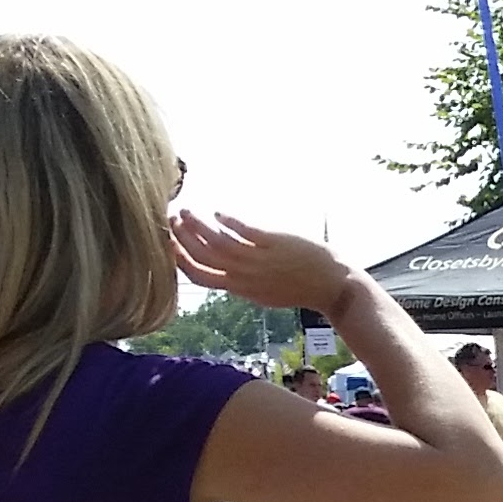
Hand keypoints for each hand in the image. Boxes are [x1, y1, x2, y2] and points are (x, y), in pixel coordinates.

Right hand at [168, 210, 355, 318]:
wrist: (335, 287)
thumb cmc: (301, 286)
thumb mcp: (265, 290)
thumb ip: (242, 278)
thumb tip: (222, 261)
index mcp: (242, 289)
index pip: (199, 276)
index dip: (178, 258)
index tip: (167, 241)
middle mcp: (246, 277)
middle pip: (201, 256)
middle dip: (180, 236)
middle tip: (171, 218)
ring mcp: (259, 260)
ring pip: (215, 241)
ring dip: (196, 224)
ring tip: (186, 210)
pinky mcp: (273, 244)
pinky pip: (241, 229)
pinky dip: (225, 219)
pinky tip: (218, 212)